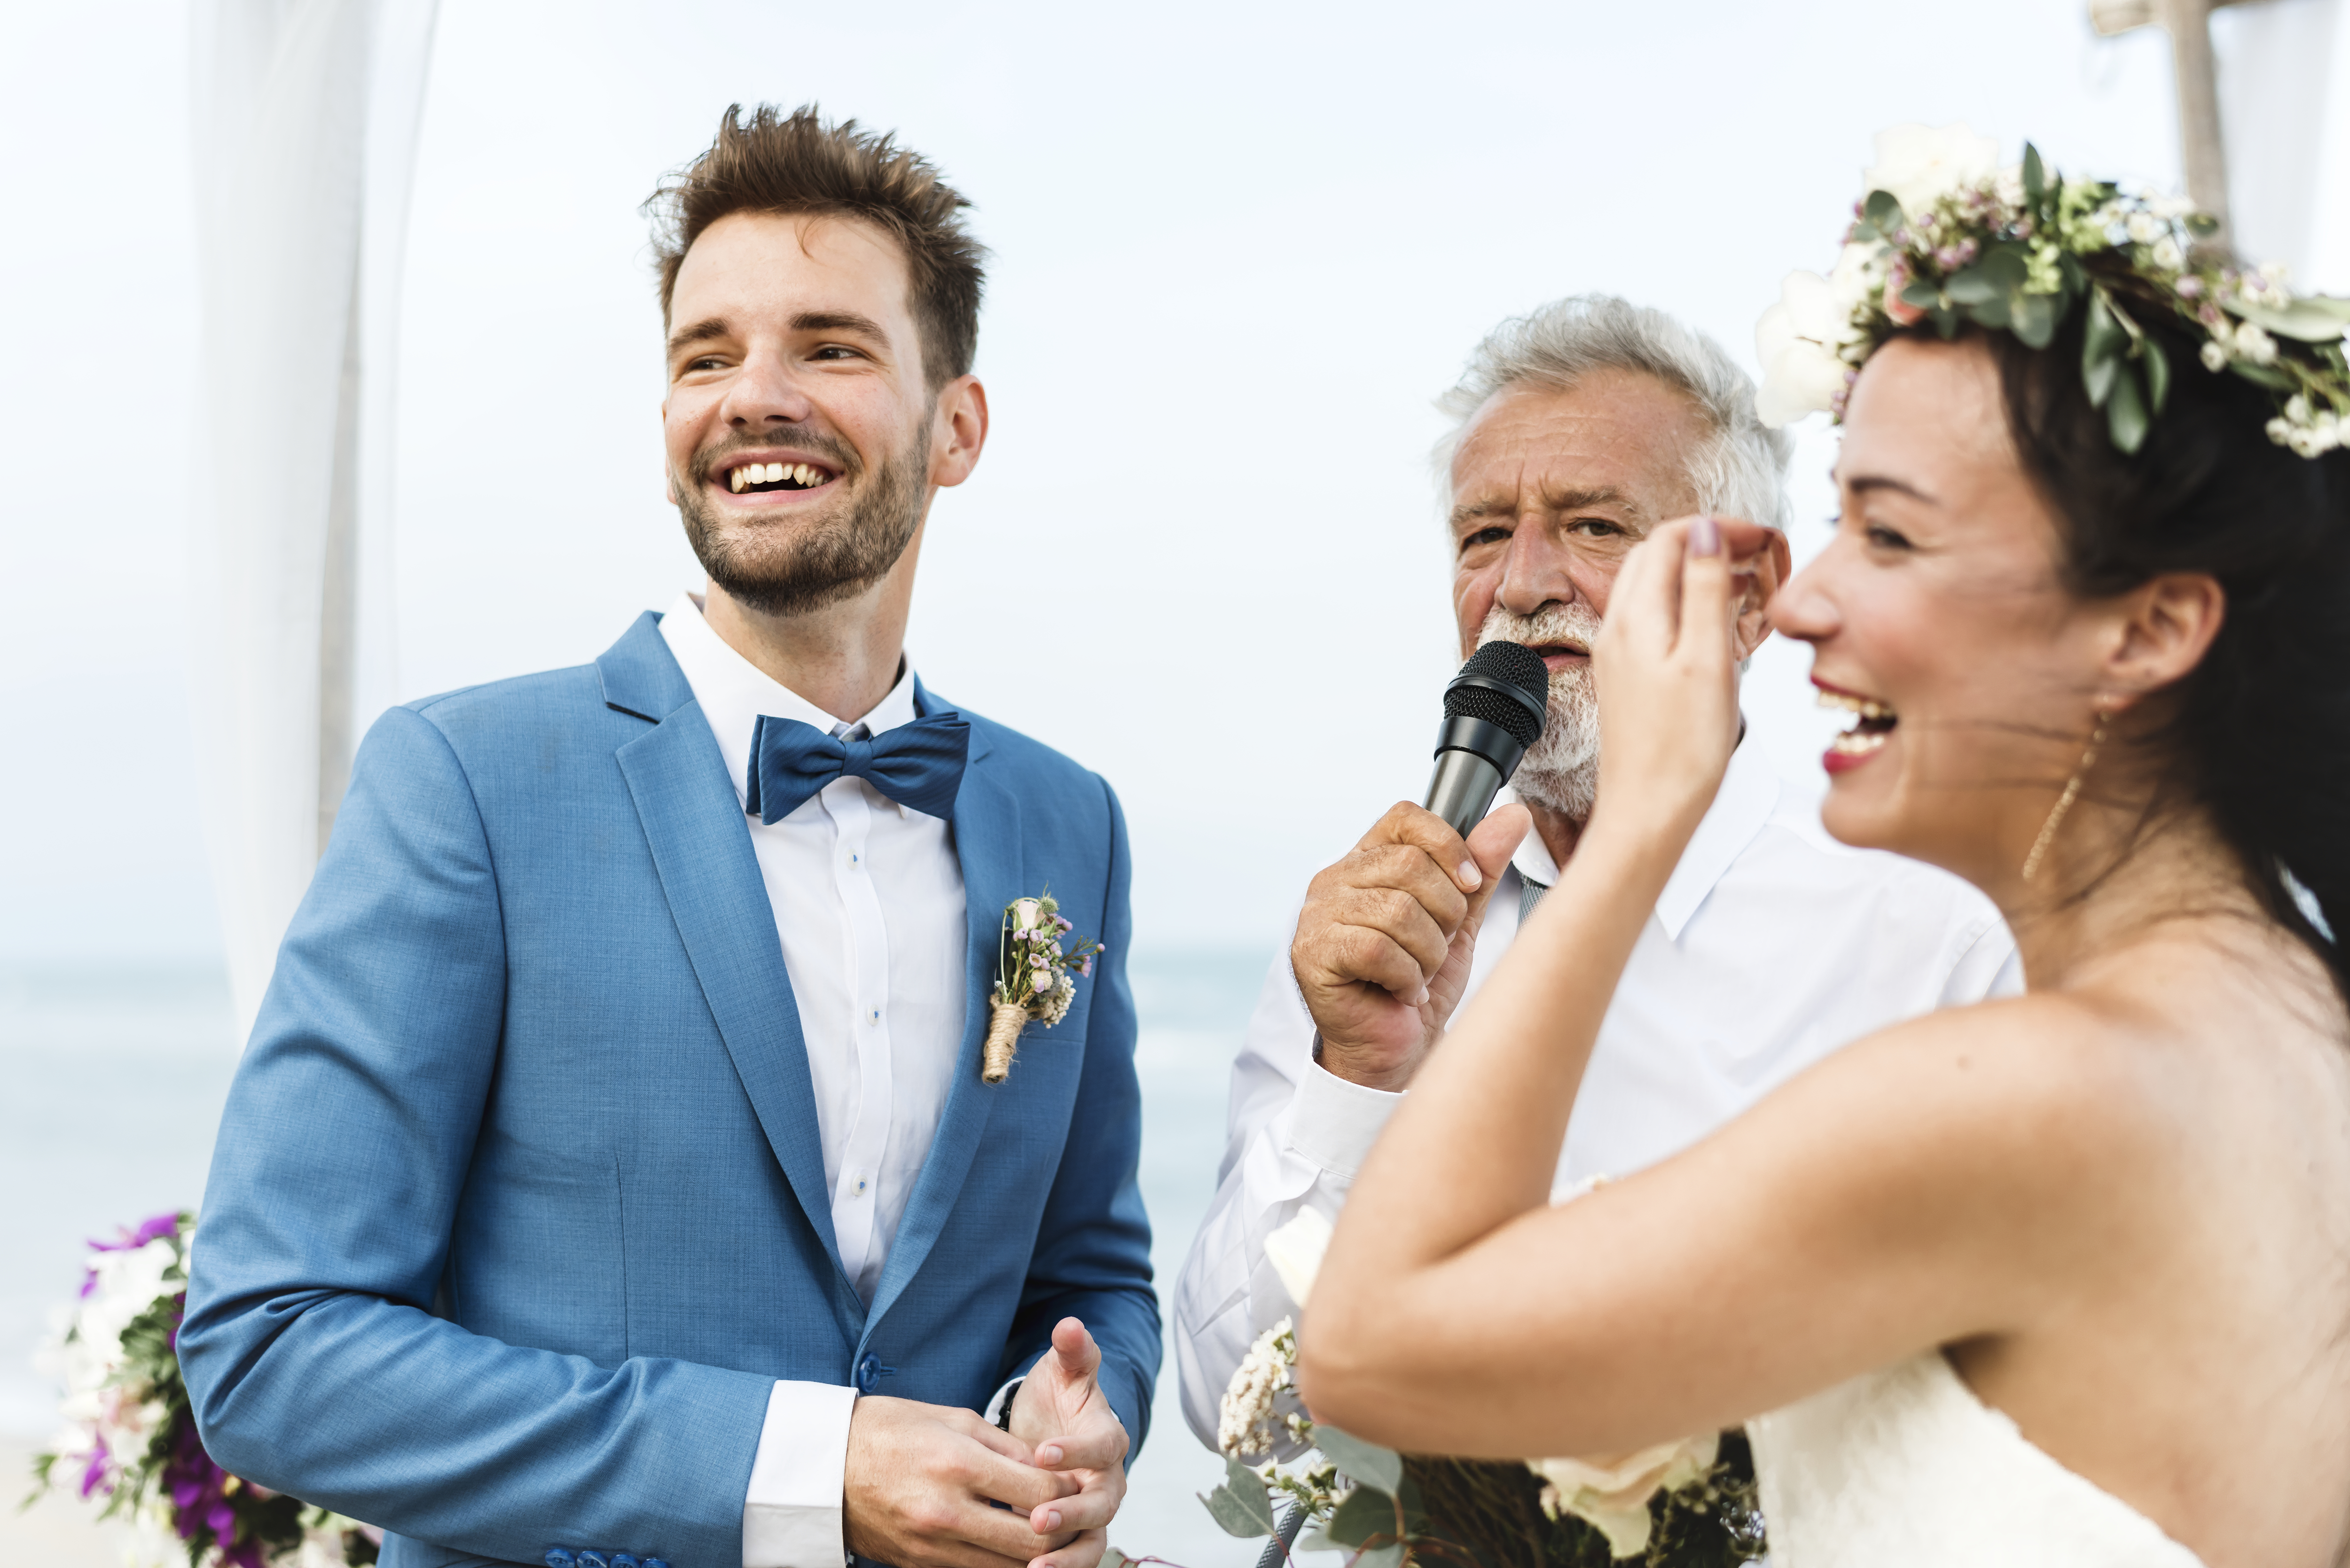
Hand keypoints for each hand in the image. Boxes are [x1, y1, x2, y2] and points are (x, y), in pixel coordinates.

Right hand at [844, 1395, 1079, 1567]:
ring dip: (1037, 1555)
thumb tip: (1048, 1469)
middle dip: (1063, 1532)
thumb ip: (1004, 1446)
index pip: (1039, 1492)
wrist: (824, 1466)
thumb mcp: (951, 1419)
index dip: (1068, 1491)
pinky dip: (1002, 1564)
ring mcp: (933, 1545)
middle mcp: (947, 1511)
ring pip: (1009, 1566)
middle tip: (1074, 1517)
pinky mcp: (921, 1565)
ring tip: (1049, 1535)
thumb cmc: (887, 1431)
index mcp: (958, 1464)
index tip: (1075, 1482)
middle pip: (1033, 1540)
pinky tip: (1012, 1548)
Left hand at [1007, 1319, 1130, 1567]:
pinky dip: (1059, 1567)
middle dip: (1072, 1513)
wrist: (1053, 1428)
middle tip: (1038, 1520)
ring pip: (1093, 1540)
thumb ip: (1071, 1351)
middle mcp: (1108, 1479)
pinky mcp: (1076, 1534)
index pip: (1101, 1447)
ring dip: (1068, 1556)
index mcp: (1108, 1437)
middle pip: (1102, 1503)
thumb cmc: (1058, 1398)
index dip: (1075, 1451)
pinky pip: (1075, 1556)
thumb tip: (1070, 1325)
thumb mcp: (1062, 1371)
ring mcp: (1094, 1510)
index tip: (1041, 1453)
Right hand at [1291, 803, 1529, 1090]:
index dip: (1448, 846)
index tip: (1469, 885)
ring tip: (1420, 974)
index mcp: (1366, 861)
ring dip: (1427, 952)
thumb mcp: (1461, 921)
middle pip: (1409, 864)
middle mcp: (1334, 880)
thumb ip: (1481, 869)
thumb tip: (1514, 815)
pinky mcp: (1313, 954)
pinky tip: (1404, 991)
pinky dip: (1406, 976)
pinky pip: (1377, 948)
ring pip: (1398, 909)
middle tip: (1438, 949)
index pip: (1406, 818)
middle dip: (1444, 913)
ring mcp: (1317, 916)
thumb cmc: (1422, 985)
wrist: (1398, 1053)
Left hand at [1589, 515, 1775, 844]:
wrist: (1648, 814)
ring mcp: (1620, 653)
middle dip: (1710, 546)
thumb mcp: (1707, 661)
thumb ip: (1706, 590)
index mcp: (1635, 618)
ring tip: (1749, 593)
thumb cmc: (1681, 751)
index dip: (1717, 527)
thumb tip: (1706, 531)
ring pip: (1659, 589)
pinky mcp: (1630, 677)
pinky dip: (1693, 610)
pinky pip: (1659, 623)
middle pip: (1660, 557)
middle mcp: (1618, 629)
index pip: (1669, 537)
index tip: (1761, 538)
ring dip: (1702, 577)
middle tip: (1760, 562)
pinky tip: (1723, 632)